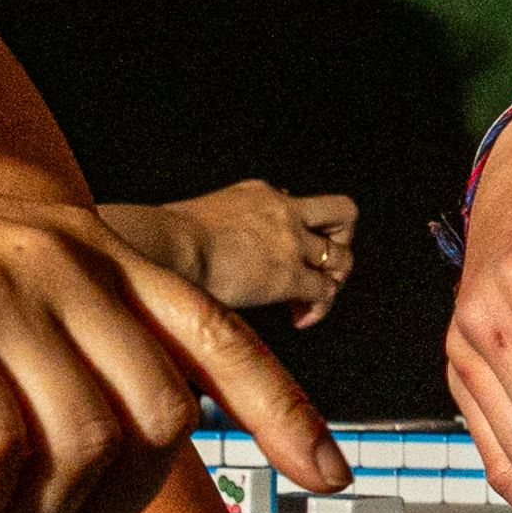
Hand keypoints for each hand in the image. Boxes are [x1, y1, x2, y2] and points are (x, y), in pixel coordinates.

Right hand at [127, 179, 359, 325]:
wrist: (167, 245)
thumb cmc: (168, 238)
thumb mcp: (202, 215)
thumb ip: (222, 224)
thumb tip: (210, 240)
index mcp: (261, 193)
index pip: (300, 204)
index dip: (300, 231)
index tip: (283, 253)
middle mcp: (285, 210)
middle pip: (344, 213)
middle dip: (343, 242)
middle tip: (322, 267)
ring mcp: (291, 242)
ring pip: (344, 257)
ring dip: (333, 281)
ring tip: (311, 299)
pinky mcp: (289, 275)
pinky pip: (325, 293)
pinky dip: (318, 309)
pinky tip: (298, 319)